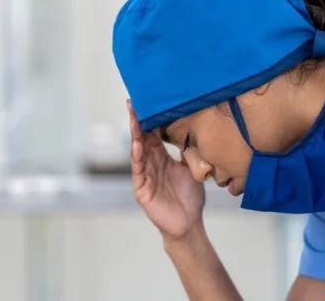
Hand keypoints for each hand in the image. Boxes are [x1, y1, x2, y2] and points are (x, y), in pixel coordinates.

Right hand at [128, 100, 205, 240]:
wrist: (189, 223)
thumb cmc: (190, 197)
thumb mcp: (192, 169)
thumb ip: (188, 151)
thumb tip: (192, 129)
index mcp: (161, 158)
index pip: (152, 135)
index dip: (149, 120)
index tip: (145, 102)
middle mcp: (150, 164)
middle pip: (141, 139)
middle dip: (137, 121)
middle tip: (133, 103)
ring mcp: (144, 176)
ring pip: (138, 152)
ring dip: (135, 135)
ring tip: (134, 119)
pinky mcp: (142, 190)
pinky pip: (138, 171)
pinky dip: (137, 157)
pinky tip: (137, 144)